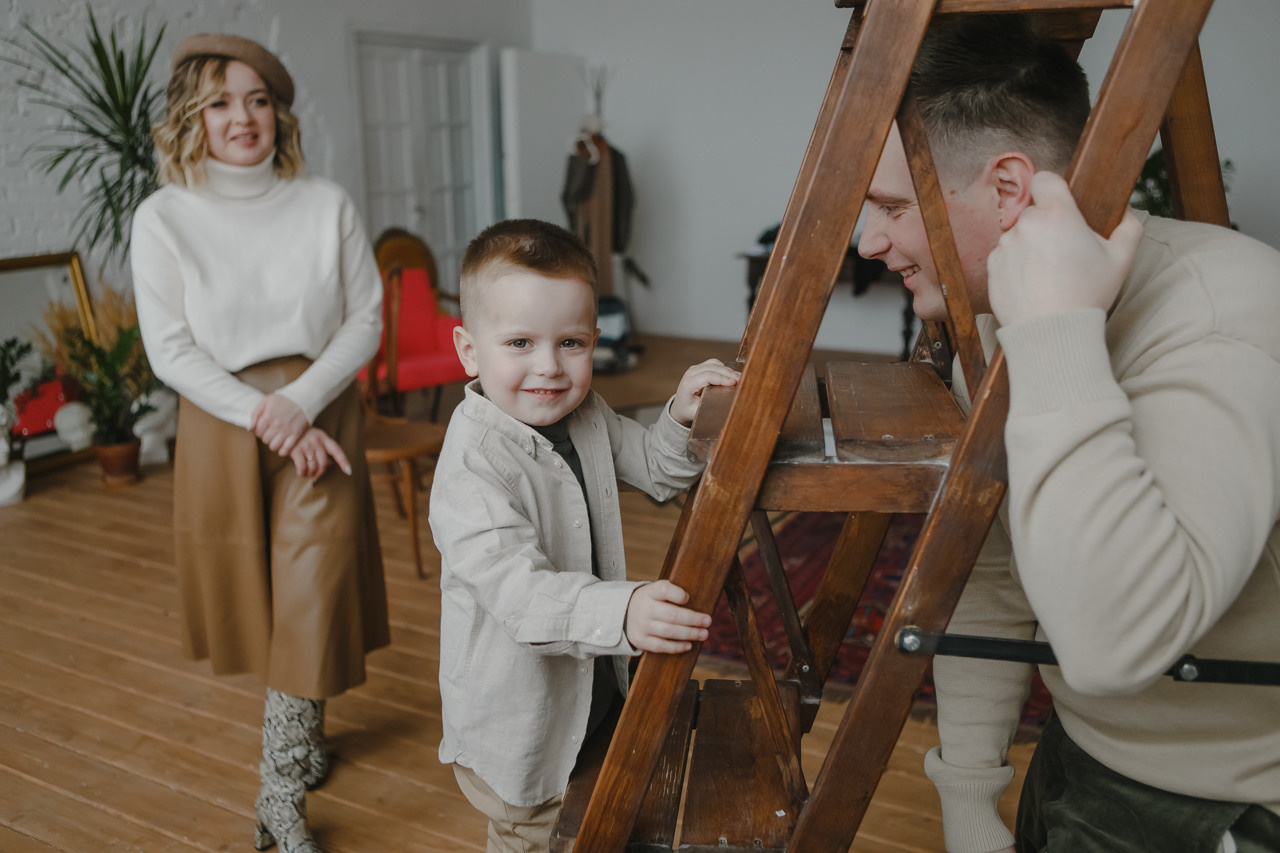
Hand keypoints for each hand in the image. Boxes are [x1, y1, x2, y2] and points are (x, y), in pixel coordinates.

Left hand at [251, 393, 309, 455]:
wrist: (302, 399)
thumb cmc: (283, 400)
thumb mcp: (266, 401)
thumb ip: (255, 413)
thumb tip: (251, 427)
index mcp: (268, 417)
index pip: (258, 432)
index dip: (260, 431)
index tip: (265, 428)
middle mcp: (276, 425)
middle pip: (265, 440)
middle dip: (266, 437)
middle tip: (271, 433)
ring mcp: (286, 431)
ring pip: (273, 446)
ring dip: (274, 444)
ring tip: (276, 438)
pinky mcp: (295, 435)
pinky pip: (285, 450)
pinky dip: (282, 450)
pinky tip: (283, 445)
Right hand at [288, 427, 351, 479]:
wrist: (285, 427)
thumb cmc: (302, 435)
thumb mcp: (315, 438)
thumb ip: (323, 449)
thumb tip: (329, 464)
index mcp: (323, 438)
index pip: (336, 450)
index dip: (343, 461)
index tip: (348, 471)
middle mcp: (316, 441)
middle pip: (323, 463)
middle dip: (320, 472)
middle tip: (315, 475)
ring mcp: (306, 446)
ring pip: (313, 467)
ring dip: (311, 474)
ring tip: (307, 475)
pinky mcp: (295, 450)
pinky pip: (302, 467)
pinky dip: (302, 473)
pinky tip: (301, 473)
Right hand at [624, 580, 710, 653]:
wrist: (624, 613)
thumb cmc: (651, 601)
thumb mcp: (656, 591)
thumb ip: (673, 594)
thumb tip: (699, 606)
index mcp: (650, 592)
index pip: (664, 590)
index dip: (677, 594)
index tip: (688, 598)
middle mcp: (645, 608)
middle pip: (672, 615)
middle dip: (693, 619)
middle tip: (708, 621)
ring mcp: (641, 625)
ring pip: (668, 631)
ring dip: (689, 634)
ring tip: (704, 634)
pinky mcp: (640, 640)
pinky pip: (660, 646)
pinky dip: (676, 647)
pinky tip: (689, 645)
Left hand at [669, 358, 740, 424]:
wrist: (680, 405)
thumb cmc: (688, 410)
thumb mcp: (697, 412)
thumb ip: (709, 406)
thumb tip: (726, 403)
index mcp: (688, 384)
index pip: (707, 376)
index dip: (722, 378)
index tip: (734, 383)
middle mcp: (690, 373)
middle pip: (712, 368)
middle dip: (729, 373)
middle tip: (742, 379)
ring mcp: (695, 368)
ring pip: (714, 364)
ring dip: (728, 370)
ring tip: (739, 378)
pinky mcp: (700, 367)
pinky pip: (714, 363)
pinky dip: (724, 368)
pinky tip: (731, 375)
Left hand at [987, 171, 1143, 326]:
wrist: (1051, 332)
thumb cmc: (1087, 295)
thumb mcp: (1121, 260)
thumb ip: (1129, 228)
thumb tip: (1127, 213)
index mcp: (1057, 214)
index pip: (1045, 179)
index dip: (1053, 189)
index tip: (1060, 205)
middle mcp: (1026, 225)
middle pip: (1034, 213)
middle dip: (1046, 227)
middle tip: (1063, 253)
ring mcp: (1005, 246)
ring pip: (1018, 236)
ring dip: (1030, 247)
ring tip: (1048, 275)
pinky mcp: (992, 267)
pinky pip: (1004, 258)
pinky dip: (1015, 267)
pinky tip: (1032, 286)